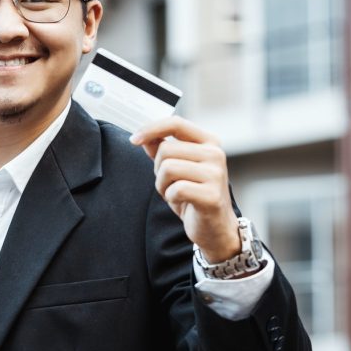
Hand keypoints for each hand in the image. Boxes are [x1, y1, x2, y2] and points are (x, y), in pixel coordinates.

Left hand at [130, 116, 239, 262]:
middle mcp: (215, 154)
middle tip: (169, 184)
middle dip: (158, 170)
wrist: (215, 227)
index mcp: (209, 142)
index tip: (134, 139)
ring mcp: (216, 174)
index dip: (151, 128)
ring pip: (168, 168)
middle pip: (166, 150)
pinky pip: (176, 189)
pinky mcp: (212, 195)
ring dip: (163, 185)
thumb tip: (144, 137)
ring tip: (175, 193)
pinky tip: (182, 202)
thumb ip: (162, 149)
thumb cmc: (195, 196)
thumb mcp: (177, 169)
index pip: (176, 123)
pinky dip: (171, 198)